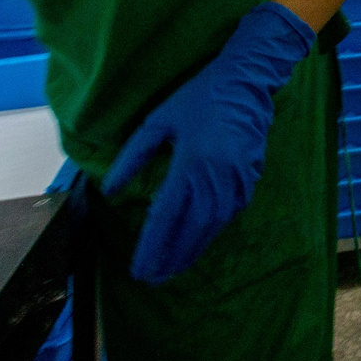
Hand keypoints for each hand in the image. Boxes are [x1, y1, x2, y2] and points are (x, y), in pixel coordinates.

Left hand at [103, 2, 315, 282]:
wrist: (246, 82)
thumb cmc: (198, 98)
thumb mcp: (157, 122)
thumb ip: (132, 157)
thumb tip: (111, 190)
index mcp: (189, 164)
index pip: (166, 216)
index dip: (151, 246)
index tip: (138, 267)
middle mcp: (214, 178)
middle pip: (190, 230)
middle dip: (170, 257)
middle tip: (153, 278)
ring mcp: (236, 181)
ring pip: (211, 227)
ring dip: (191, 251)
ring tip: (173, 269)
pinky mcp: (249, 179)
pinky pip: (228, 215)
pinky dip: (211, 233)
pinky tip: (199, 242)